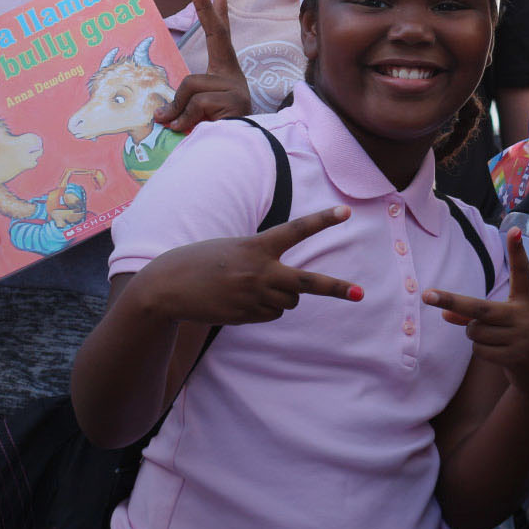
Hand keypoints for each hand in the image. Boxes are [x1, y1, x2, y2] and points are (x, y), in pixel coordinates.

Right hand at [132, 205, 360, 324]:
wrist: (167, 287)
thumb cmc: (200, 261)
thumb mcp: (232, 249)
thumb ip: (262, 261)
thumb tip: (289, 292)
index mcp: (256, 246)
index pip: (295, 230)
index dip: (321, 221)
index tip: (345, 213)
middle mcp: (259, 271)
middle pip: (307, 282)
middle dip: (336, 288)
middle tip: (361, 294)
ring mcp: (253, 296)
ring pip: (289, 301)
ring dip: (282, 296)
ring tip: (251, 287)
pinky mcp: (246, 315)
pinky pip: (271, 314)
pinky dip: (265, 308)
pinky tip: (240, 300)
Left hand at [156, 0, 252, 133]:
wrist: (240, 157)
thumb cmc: (215, 136)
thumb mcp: (193, 117)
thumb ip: (179, 108)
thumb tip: (162, 116)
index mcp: (224, 76)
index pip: (220, 39)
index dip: (217, 15)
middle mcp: (232, 77)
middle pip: (219, 36)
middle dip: (207, 10)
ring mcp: (234, 87)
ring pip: (192, 85)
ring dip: (179, 107)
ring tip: (179, 125)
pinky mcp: (233, 100)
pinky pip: (196, 102)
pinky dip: (185, 117)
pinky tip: (189, 129)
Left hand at [424, 228, 528, 399]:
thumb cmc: (521, 337)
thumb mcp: (505, 321)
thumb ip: (475, 315)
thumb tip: (443, 316)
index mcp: (527, 300)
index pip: (523, 272)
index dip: (518, 252)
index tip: (515, 231)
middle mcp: (526, 315)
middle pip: (480, 308)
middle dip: (452, 302)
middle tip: (427, 295)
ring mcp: (523, 337)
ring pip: (475, 331)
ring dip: (475, 335)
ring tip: (497, 339)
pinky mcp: (516, 357)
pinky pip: (480, 350)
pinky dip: (481, 350)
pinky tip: (500, 352)